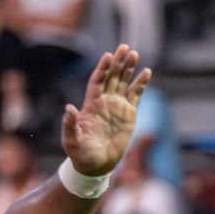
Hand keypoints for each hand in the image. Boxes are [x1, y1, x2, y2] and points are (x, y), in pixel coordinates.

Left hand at [63, 45, 151, 177]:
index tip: (108, 57)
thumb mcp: (71, 140)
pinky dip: (140, 84)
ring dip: (129, 69)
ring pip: (123, 82)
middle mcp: (104, 101)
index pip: (97, 81)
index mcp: (90, 104)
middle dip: (118, 62)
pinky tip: (146, 72)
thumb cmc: (80, 153)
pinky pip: (135, 95)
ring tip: (134, 54)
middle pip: (112, 77)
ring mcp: (117, 107)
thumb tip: (68, 108)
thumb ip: (70, 124)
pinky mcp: (129, 114)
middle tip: (125, 47)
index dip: (103, 69)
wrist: (96, 165)